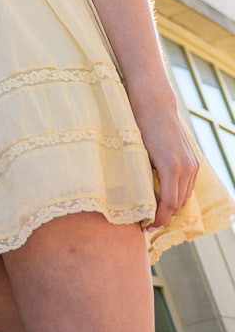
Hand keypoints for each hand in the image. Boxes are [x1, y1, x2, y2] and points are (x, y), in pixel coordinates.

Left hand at [135, 99, 200, 230]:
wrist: (154, 104)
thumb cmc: (138, 126)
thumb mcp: (137, 153)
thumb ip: (142, 176)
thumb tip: (138, 199)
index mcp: (171, 167)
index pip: (168, 204)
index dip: (158, 219)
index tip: (145, 226)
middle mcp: (186, 168)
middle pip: (178, 203)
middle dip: (164, 216)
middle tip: (146, 223)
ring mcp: (192, 164)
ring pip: (185, 196)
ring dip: (172, 207)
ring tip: (154, 213)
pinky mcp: (193, 161)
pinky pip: (188, 185)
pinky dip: (178, 194)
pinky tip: (164, 197)